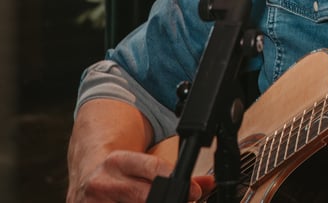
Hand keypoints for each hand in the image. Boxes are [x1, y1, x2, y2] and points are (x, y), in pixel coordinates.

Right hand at [67, 150, 213, 202]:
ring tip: (161, 201)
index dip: (180, 184)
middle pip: (145, 196)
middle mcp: (102, 182)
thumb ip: (173, 174)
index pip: (155, 169)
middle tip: (181, 200)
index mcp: (118, 161)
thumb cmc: (120, 171)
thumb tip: (209, 183)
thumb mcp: (141, 163)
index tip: (194, 192)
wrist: (85, 174)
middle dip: (167, 200)